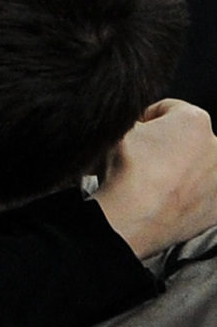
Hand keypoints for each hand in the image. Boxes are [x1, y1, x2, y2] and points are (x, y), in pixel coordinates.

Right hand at [94, 98, 216, 257]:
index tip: (132, 134)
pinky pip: (198, 195)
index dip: (143, 119)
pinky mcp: (215, 208)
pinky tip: (162, 200)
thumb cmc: (127, 171)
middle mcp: (216, 147)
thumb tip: (132, 124)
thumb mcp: (119, 128)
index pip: (165, 109)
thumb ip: (131, 119)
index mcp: (194, 120)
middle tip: (139, 159)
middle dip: (164, 146)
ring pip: (193, 167)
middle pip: (184, 139)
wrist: (132, 217)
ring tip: (149, 183)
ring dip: (176, 171)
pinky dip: (184, 196)